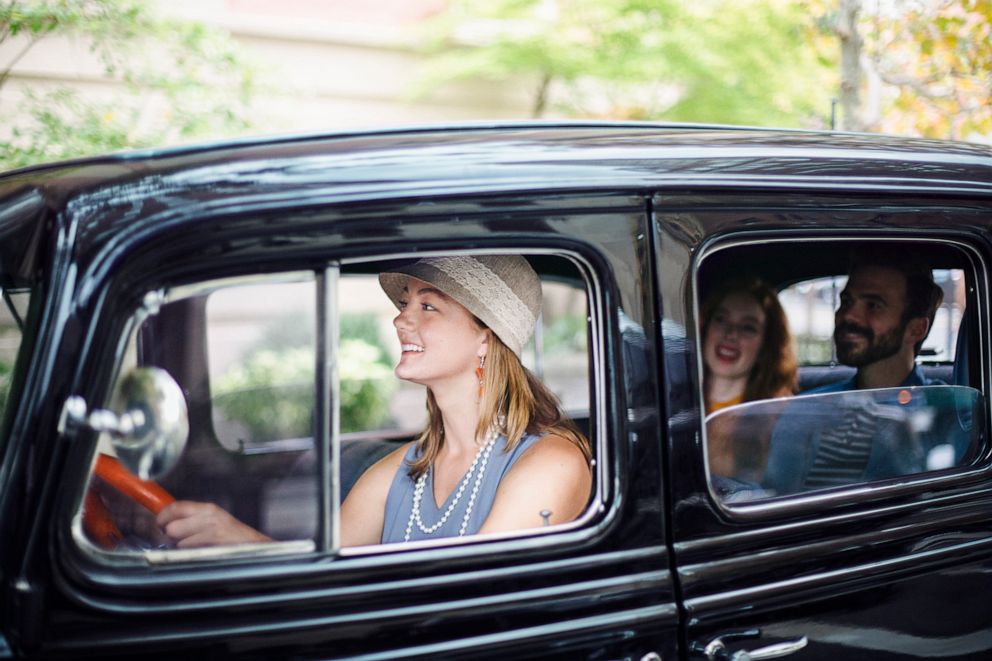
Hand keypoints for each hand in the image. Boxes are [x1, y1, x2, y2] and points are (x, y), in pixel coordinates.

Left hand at [157, 501, 271, 547]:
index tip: (159, 523)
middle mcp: (209, 516)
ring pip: (178, 540)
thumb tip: (167, 522)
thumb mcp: (214, 521)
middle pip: (171, 526)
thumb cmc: (233, 537)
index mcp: (208, 508)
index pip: (175, 506)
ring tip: (195, 547)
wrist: (256, 546)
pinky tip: (201, 552)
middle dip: (171, 535)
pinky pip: (188, 550)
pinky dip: (190, 553)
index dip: (162, 516)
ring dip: (182, 547)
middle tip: (178, 539)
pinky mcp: (213, 543)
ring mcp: (211, 530)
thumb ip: (193, 519)